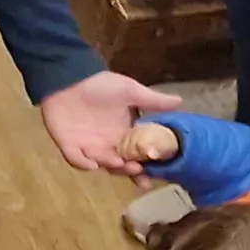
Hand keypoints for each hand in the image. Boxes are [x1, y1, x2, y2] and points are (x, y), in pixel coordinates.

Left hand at [41, 71, 181, 174]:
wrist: (70, 78)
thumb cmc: (101, 85)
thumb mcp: (130, 91)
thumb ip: (153, 100)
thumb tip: (180, 102)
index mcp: (126, 134)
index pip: (140, 154)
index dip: (150, 163)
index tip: (161, 168)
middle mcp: (109, 145)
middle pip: (123, 165)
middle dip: (131, 171)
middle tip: (139, 170)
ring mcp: (89, 147)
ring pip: (102, 164)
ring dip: (111, 166)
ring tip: (121, 164)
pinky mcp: (69, 145)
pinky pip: (76, 159)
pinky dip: (83, 163)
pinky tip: (92, 164)